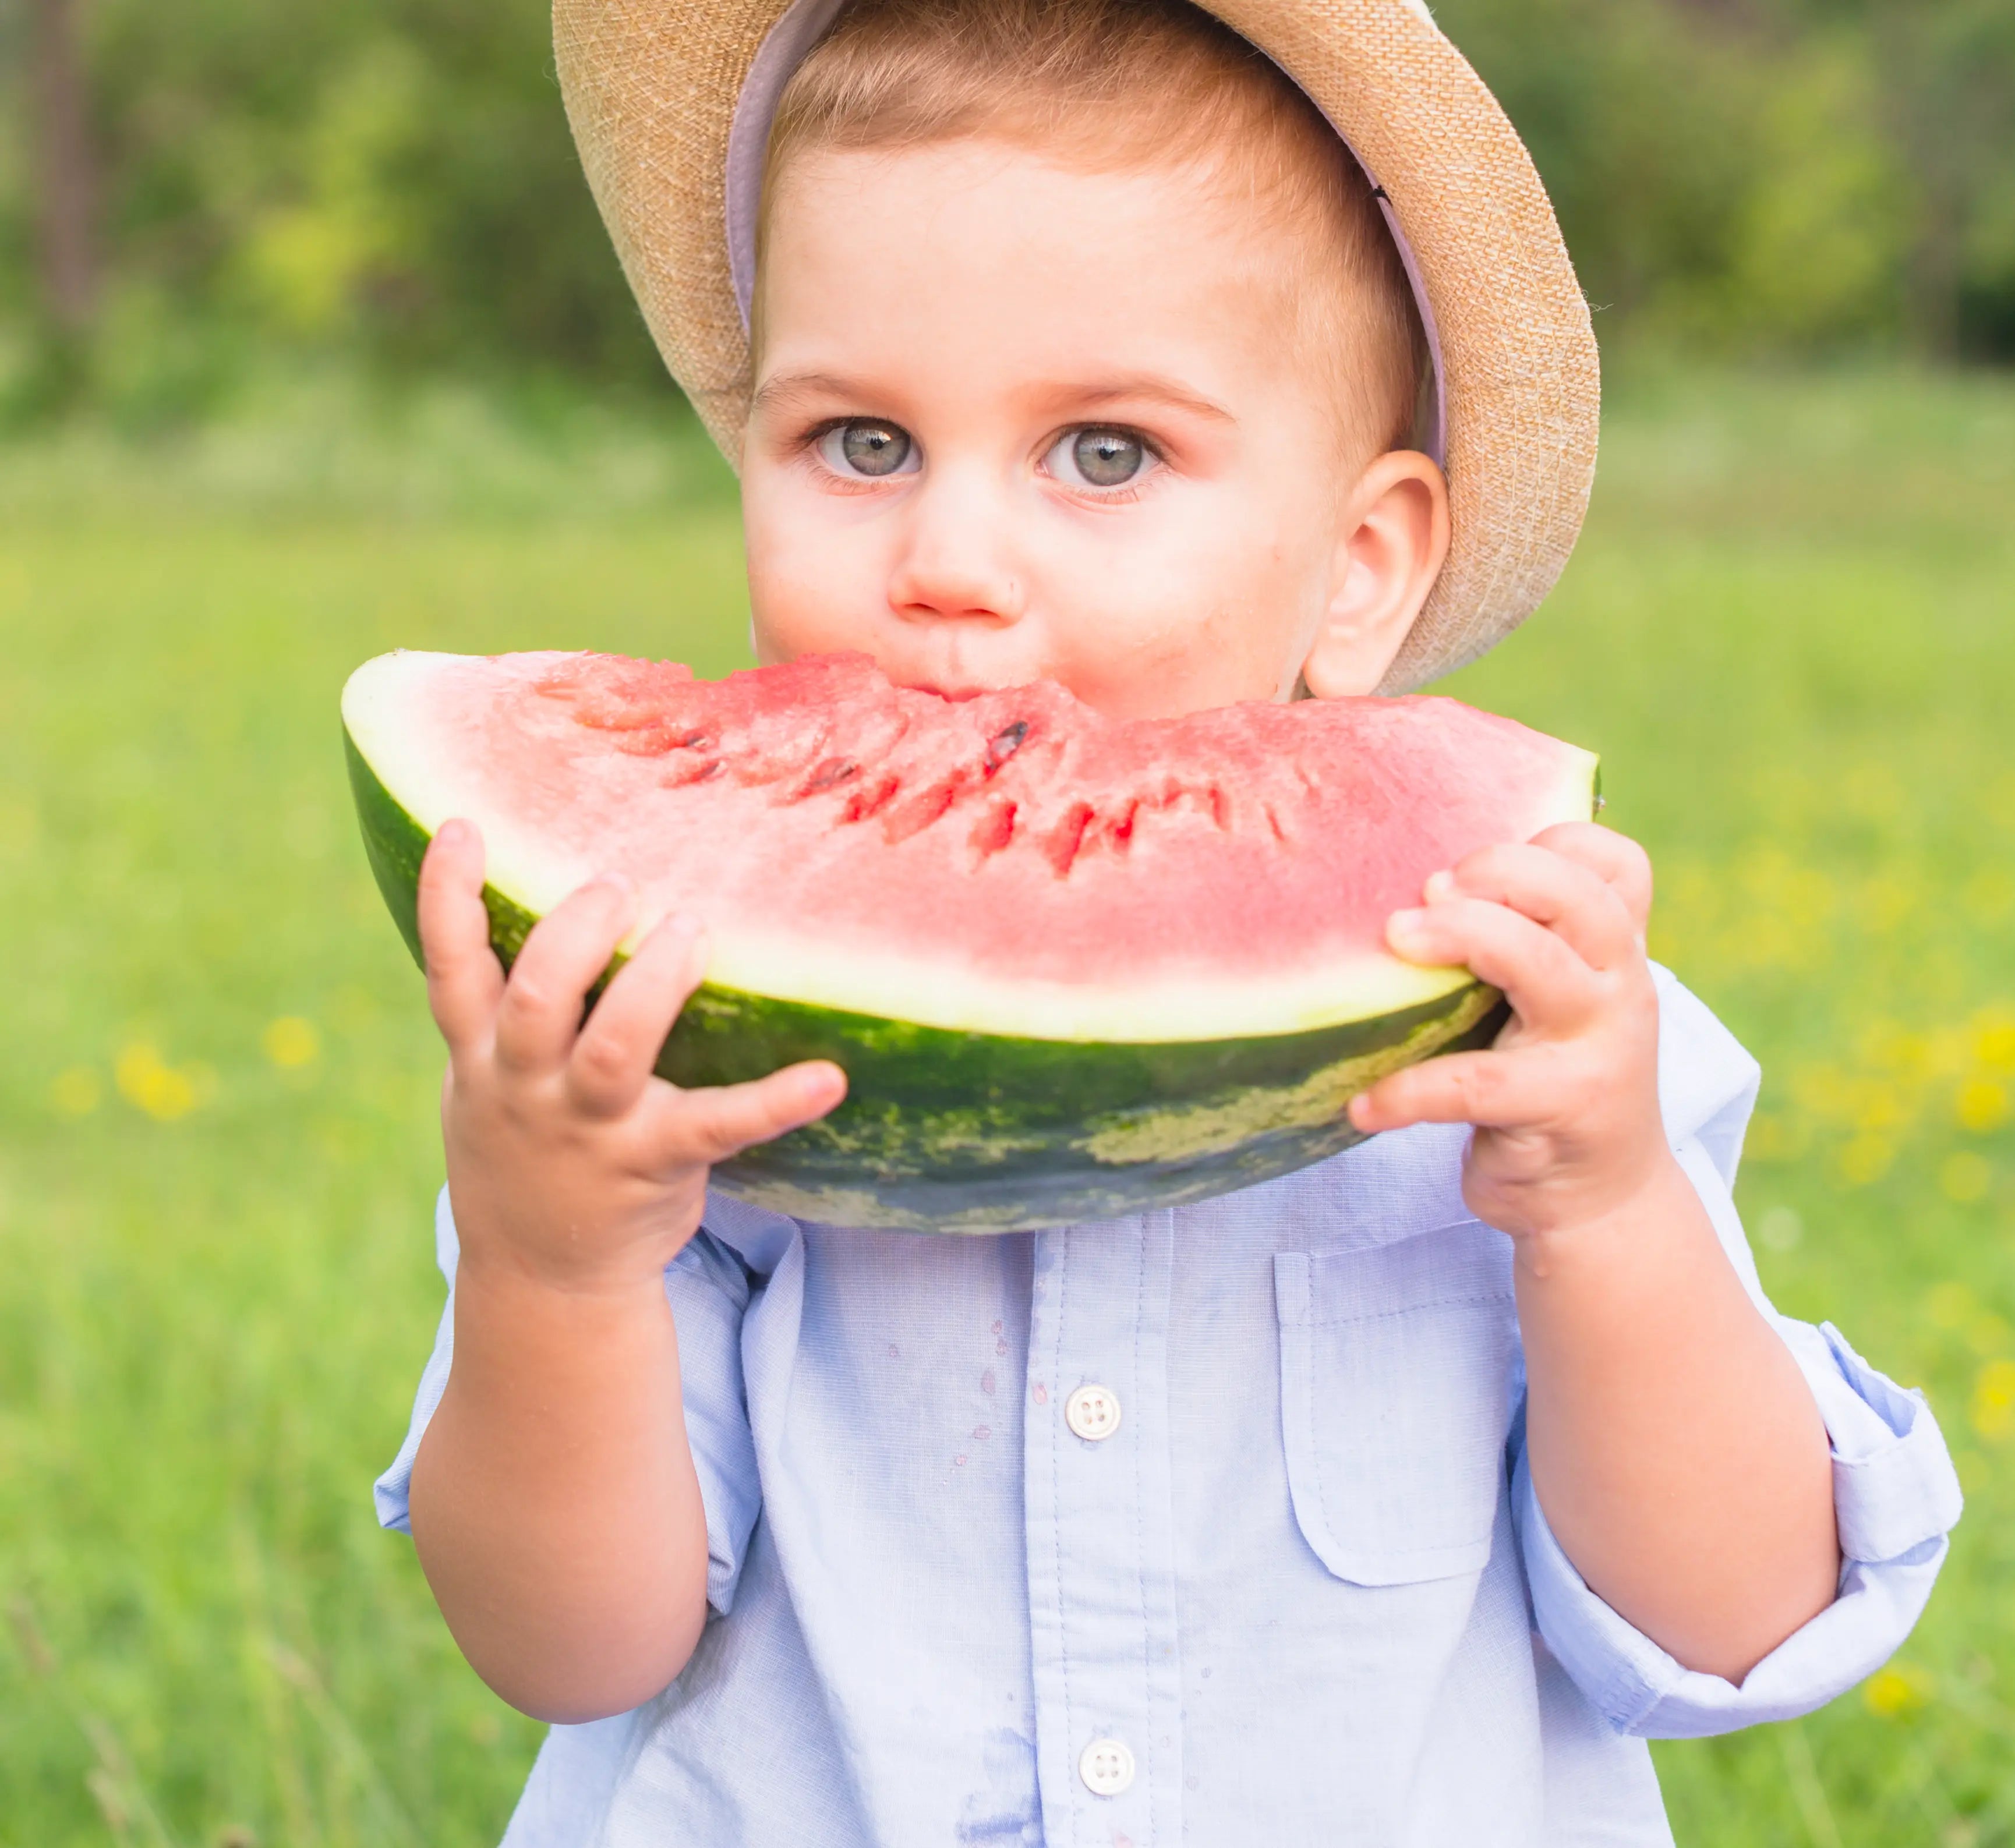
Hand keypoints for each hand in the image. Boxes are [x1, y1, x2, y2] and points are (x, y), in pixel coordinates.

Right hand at [417, 818, 845, 1297]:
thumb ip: (492, 1008)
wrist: (543, 1276)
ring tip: (691, 929)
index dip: (447, 898)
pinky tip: (828, 1077)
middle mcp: (527, 1090)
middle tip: (620, 882)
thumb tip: (516, 900)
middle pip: (536, 999)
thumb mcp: (481, 1083)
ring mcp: (590, 1131)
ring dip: (654, 984)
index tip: (463, 823)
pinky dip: (776, 1101)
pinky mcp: (655, 1164)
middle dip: (575, 932)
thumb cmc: (522, 1148)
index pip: (451, 970)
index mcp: (483, 1061)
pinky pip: (718, 1127)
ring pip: (613, 1051)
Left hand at [1349, 822, 1669, 1243]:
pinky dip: (1409, 1090)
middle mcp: (1619, 986)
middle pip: (1578, 896)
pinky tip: (1365, 1103)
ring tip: (1393, 939)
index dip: (1548, 844)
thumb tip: (1410, 881)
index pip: (1614, 865)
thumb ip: (1516, 941)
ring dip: (1459, 937)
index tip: (1469, 866)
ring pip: (1537, 963)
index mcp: (1615, 950)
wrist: (1601, 1200)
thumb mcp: (1549, 1003)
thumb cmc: (1549, 1077)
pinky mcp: (1562, 1109)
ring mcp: (1598, 1047)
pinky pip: (1474, 1083)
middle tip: (1423, 896)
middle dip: (1495, 876)